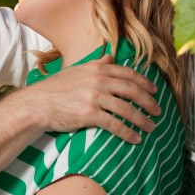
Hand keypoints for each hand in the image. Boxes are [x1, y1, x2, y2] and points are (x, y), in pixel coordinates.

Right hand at [21, 54, 160, 143]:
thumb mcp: (76, 70)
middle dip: (149, 102)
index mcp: (96, 68)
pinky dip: (128, 133)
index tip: (154, 91)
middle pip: (132, 91)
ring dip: (142, 120)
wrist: (37, 104)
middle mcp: (98, 80)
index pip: (128, 74)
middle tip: (158, 111)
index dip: (144, 83)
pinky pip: (115, 124)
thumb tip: (110, 56)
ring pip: (127, 109)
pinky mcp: (90, 114)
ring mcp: (94, 97)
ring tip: (150, 127)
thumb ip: (96, 64)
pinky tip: (135, 138)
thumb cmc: (54, 88)